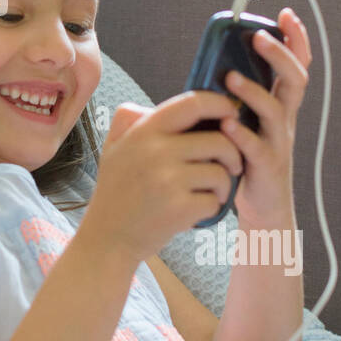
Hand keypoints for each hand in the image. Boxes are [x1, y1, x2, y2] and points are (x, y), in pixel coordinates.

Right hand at [93, 91, 244, 262]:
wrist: (108, 238)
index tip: (232, 113)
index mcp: (144, 131)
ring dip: (224, 184)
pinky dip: (212, 207)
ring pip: (220, 172)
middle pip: (219, 140)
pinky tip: (197, 210)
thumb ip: (133, 119)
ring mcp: (167, 181)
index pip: (194, 103)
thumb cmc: (117, 190)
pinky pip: (215, 200)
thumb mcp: (114, 146)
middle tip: (232, 165)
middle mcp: (156, 151)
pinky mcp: (179, 209)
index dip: (221, 104)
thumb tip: (164, 104)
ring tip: (212, 192)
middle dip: (233, 154)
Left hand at [221, 8, 311, 225]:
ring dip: (254, 91)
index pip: (296, 66)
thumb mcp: (244, 122)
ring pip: (276, 110)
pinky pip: (258, 148)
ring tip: (230, 78)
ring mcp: (278, 143)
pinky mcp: (267, 168)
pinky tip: (227, 125)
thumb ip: (232, 98)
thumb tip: (207, 69)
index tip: (286, 14)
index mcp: (279, 105)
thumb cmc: (245, 161)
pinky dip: (242, 135)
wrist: (261, 209)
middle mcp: (284, 120)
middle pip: (295, 80)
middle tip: (259, 37)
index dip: (296, 40)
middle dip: (280, 55)